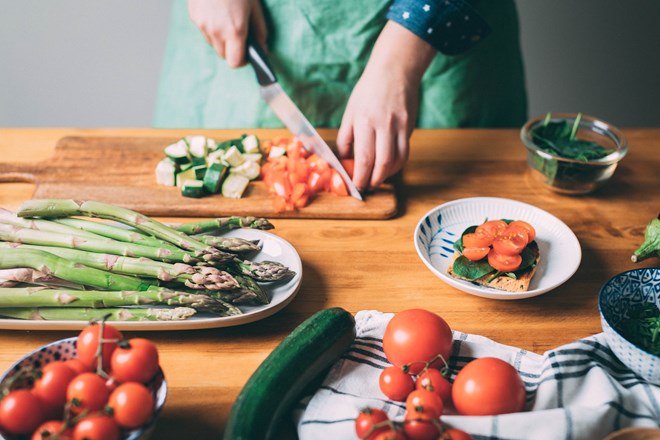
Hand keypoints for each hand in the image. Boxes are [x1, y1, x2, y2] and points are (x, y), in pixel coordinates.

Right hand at [188, 0, 266, 67]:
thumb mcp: (254, 7)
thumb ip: (260, 31)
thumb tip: (263, 48)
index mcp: (235, 30)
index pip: (235, 63)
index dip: (242, 61)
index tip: (246, 54)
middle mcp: (217, 31)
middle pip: (224, 56)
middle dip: (232, 51)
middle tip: (239, 38)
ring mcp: (203, 24)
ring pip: (213, 44)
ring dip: (221, 40)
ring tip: (228, 22)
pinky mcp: (194, 17)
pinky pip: (205, 31)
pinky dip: (211, 28)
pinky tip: (217, 14)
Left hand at [337, 22, 435, 189]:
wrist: (395, 70)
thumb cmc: (368, 90)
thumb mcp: (350, 112)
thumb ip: (346, 137)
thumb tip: (345, 160)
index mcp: (365, 121)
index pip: (364, 158)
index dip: (361, 177)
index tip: (356, 186)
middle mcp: (384, 125)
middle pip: (382, 163)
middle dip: (374, 180)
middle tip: (367, 186)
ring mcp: (400, 126)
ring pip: (397, 160)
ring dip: (387, 175)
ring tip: (378, 178)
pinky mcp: (410, 126)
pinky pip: (405, 152)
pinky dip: (397, 164)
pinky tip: (388, 166)